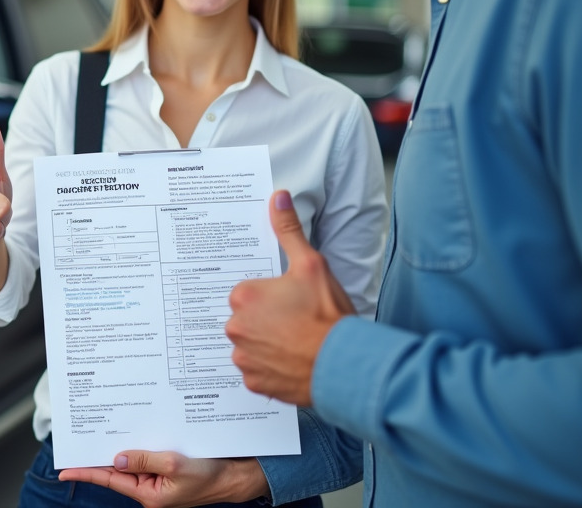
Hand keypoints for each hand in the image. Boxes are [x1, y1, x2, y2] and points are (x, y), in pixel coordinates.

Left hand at [58, 450, 269, 507]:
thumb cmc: (209, 475)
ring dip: (119, 446)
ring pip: (131, 461)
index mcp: (148, 494)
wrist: (236, 476)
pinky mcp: (167, 468)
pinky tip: (131, 430)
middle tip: (79, 438)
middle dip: (100, 455)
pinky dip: (138, 444)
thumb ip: (144, 460)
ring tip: (100, 430)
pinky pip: (146, 456)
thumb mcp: (174, 465)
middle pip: (117, 470)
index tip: (64, 471)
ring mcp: (158, 479)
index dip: (86, 473)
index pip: (110, 480)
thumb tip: (117, 457)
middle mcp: (149, 488)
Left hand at [226, 190, 354, 405]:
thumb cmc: (328, 315)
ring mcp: (244, 358)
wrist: (346, 364)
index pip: (247, 293)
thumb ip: (289, 231)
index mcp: (243, 297)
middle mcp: (236, 328)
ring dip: (267, 344)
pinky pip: (257, 371)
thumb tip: (278, 198)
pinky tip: (293, 361)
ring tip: (296, 343)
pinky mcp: (255, 383)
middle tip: (295, 322)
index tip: (290, 302)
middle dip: (266, 320)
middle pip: (246, 318)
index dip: (271, 296)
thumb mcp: (312, 265)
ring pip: (250, 345)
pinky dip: (271, 368)